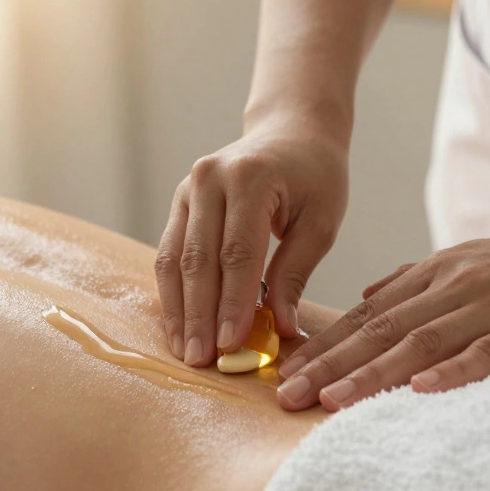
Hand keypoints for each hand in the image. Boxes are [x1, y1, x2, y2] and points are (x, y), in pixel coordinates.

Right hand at [156, 116, 347, 366]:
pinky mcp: (180, 202)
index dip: (232, 302)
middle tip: (201, 359)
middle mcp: (210, 179)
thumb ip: (295, 274)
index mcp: (251, 178)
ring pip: (174, 258)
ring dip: (178, 310)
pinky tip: (179, 325)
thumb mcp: (320, 223)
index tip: (231, 344)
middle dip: (199, 315)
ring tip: (184, 351)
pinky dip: (173, 292)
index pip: (237, 252)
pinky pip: (169, 252)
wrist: (291, 131)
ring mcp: (189, 188)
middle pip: (199, 259)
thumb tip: (282, 328)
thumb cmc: (315, 177)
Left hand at [274, 223, 489, 410]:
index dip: (323, 345)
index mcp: (435, 274)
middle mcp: (455, 286)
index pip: (367, 314)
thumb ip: (413, 279)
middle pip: (381, 330)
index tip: (284, 373)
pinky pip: (488, 351)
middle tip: (286, 396)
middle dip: (329, 365)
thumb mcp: (465, 260)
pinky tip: (420, 391)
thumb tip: (365, 297)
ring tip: (331, 401)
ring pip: (422, 342)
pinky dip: (453, 370)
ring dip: (373, 374)